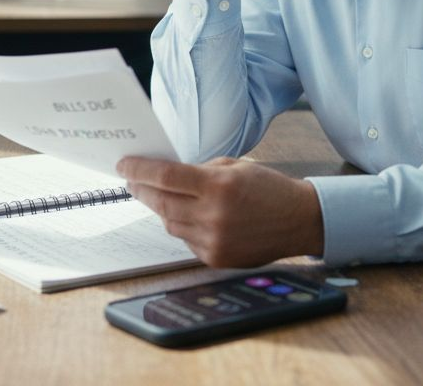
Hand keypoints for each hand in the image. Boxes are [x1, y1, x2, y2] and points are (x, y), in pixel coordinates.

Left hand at [117, 156, 323, 266]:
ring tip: (161, 197)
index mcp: (219, 186)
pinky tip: (190, 217)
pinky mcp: (215, 258)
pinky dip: (183, 227)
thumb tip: (166, 175)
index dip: (139, 170)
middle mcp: (213, 215)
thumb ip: (201, 171)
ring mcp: (213, 240)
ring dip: (163, 209)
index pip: (165, 176)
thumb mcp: (236, 166)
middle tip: (133, 182)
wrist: (299, 220)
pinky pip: (186, 240)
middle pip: (161, 202)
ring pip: (170, 223)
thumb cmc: (269, 188)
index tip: (124, 165)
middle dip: (142, 190)